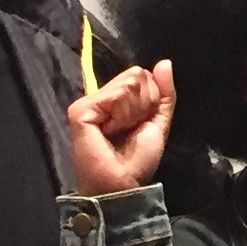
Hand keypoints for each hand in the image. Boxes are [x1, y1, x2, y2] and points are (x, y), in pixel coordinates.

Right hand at [68, 61, 177, 195]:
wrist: (123, 183)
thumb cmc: (137, 160)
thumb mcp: (158, 121)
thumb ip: (164, 93)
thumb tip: (165, 62)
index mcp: (116, 100)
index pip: (141, 76)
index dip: (151, 99)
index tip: (140, 124)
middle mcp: (100, 97)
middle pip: (136, 75)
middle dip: (144, 104)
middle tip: (129, 129)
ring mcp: (88, 102)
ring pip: (128, 83)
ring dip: (133, 112)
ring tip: (119, 132)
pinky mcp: (81, 109)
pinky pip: (116, 95)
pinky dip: (122, 115)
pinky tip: (110, 131)